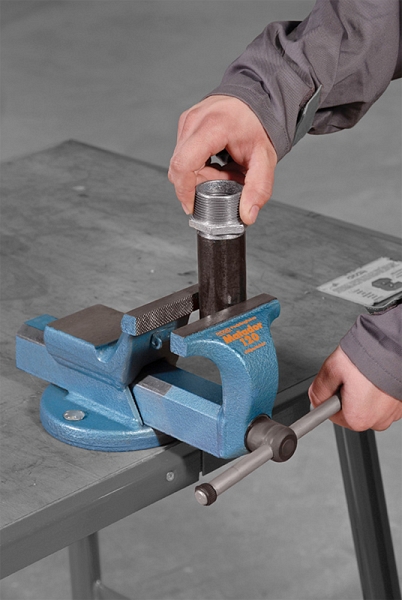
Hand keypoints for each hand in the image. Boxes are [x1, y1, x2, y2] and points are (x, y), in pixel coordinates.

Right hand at [168, 95, 276, 224]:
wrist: (258, 98)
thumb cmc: (260, 125)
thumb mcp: (265, 159)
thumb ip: (258, 188)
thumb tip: (247, 215)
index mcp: (212, 126)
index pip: (183, 165)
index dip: (184, 191)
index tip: (192, 206)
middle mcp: (194, 121)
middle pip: (181, 167)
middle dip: (199, 184)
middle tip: (225, 180)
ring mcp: (187, 120)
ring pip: (181, 162)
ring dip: (201, 175)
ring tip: (225, 169)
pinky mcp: (186, 123)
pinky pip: (184, 154)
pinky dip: (199, 165)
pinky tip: (217, 162)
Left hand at [309, 346, 401, 430]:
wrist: (394, 345)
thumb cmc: (369, 357)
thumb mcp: (332, 370)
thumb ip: (318, 390)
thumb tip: (315, 399)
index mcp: (358, 418)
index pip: (332, 416)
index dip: (328, 398)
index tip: (331, 386)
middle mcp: (377, 421)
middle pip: (351, 411)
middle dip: (346, 394)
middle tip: (348, 376)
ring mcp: (391, 414)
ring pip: (367, 405)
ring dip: (362, 392)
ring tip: (362, 375)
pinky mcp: (400, 405)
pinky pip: (382, 401)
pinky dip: (377, 390)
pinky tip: (374, 377)